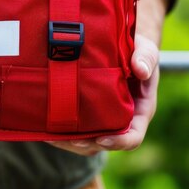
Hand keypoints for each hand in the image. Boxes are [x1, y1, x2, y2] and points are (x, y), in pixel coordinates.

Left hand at [47, 33, 158, 155]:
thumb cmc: (135, 49)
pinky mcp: (87, 113)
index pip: (133, 136)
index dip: (118, 142)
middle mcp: (121, 120)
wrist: (120, 44)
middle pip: (104, 143)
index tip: (101, 139)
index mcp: (139, 111)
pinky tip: (43, 126)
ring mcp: (103, 119)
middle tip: (65, 138)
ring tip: (48, 135)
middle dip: (84, 144)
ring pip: (86, 141)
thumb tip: (141, 70)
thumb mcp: (144, 49)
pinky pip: (74, 130)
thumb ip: (145, 57)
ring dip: (68, 141)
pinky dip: (60, 131)